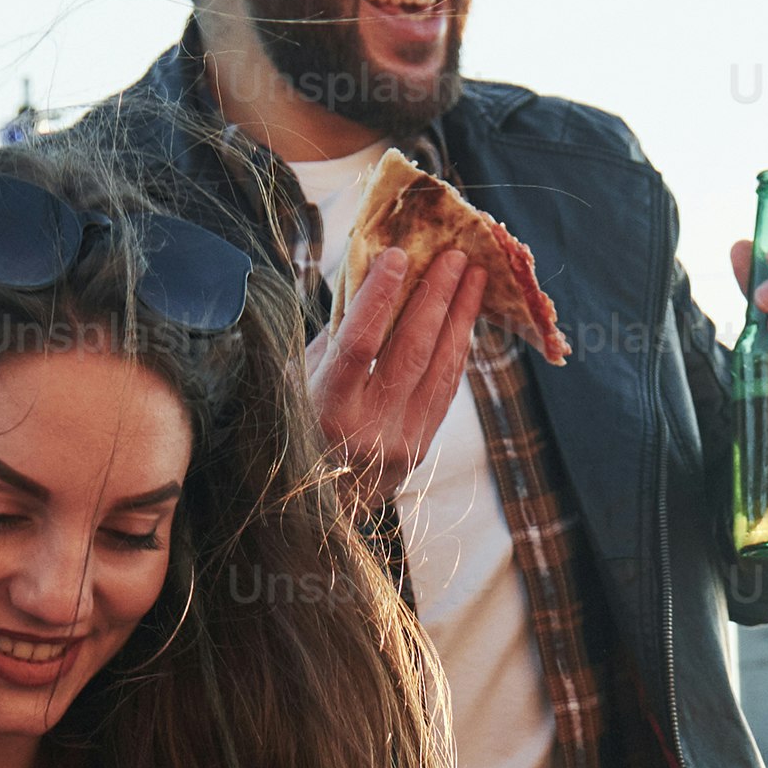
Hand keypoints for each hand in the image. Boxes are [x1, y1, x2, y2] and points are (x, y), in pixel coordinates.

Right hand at [314, 238, 486, 497]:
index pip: (358, 345)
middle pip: (411, 352)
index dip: (379, 297)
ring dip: (460, 319)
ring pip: (439, 371)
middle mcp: (367, 431)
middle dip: (437, 297)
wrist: (311, 511)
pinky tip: (465, 322)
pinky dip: (455, 352)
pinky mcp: (421, 450)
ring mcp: (400, 444)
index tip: (397, 255)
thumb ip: (332, 339)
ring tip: (474, 278)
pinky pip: (445, 392)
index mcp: (325, 411)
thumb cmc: (293, 431)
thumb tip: (367, 282)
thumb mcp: (294, 384)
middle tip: (455, 255)